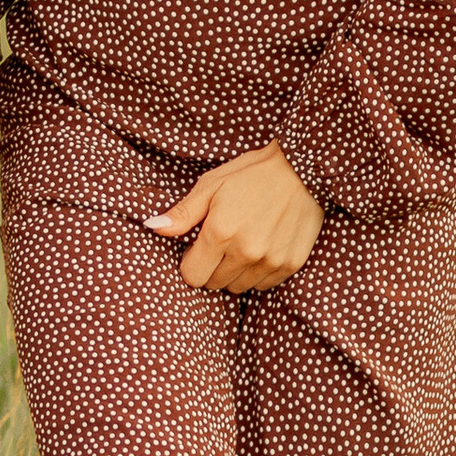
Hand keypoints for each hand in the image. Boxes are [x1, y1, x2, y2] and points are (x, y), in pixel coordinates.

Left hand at [148, 143, 322, 293]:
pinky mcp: (291, 264)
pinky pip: (264, 285)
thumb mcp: (211, 185)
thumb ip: (182, 213)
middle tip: (221, 243)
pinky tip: (261, 247)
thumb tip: (152, 227)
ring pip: (238, 287)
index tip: (197, 248)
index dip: (190, 262)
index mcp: (220, 233)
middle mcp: (245, 252)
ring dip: (234, 272)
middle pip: (214, 284)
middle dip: (211, 267)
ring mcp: (270, 260)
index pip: (192, 276)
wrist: (302, 169)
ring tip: (242, 243)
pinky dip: (257, 272)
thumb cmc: (251, 174)